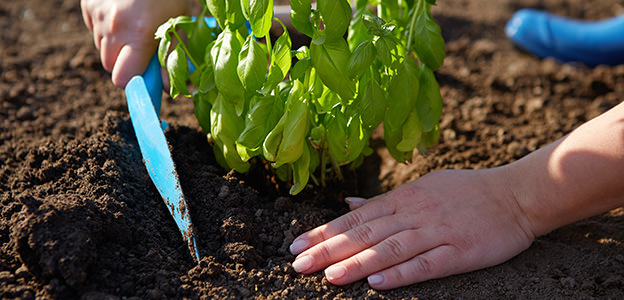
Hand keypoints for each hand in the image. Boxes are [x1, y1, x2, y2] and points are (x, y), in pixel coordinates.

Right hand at [80, 0, 188, 87]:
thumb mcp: (181, 23)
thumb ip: (174, 57)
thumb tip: (176, 89)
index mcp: (137, 34)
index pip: (122, 79)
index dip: (135, 82)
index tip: (146, 78)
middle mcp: (112, 26)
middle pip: (110, 66)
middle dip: (126, 64)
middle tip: (144, 49)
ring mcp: (96, 14)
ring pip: (102, 49)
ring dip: (117, 47)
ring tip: (136, 27)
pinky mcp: (88, 5)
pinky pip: (95, 30)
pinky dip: (107, 29)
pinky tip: (123, 15)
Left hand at [289, 168, 535, 288]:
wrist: (515, 194)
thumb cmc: (465, 191)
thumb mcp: (421, 187)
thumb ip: (384, 200)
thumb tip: (349, 205)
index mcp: (403, 198)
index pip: (355, 217)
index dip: (324, 232)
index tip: (297, 245)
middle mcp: (415, 213)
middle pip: (365, 232)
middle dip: (329, 249)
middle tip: (298, 264)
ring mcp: (437, 232)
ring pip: (390, 248)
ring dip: (358, 263)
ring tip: (329, 276)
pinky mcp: (460, 252)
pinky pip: (427, 263)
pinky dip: (401, 273)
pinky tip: (378, 283)